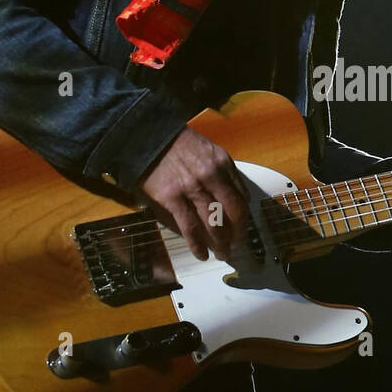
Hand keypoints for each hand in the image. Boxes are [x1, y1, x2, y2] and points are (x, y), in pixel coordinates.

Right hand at [138, 127, 248, 261]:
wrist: (146, 136)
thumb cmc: (176, 144)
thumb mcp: (207, 150)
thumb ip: (221, 172)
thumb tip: (231, 198)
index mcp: (222, 162)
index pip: (242, 195)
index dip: (245, 215)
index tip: (243, 226)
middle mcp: (211, 176)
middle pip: (233, 211)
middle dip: (239, 233)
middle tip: (238, 245)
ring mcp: (192, 188)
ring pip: (214, 223)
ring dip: (221, 243)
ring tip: (223, 254)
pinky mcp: (172, 199)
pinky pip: (189, 227)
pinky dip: (197, 244)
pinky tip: (201, 254)